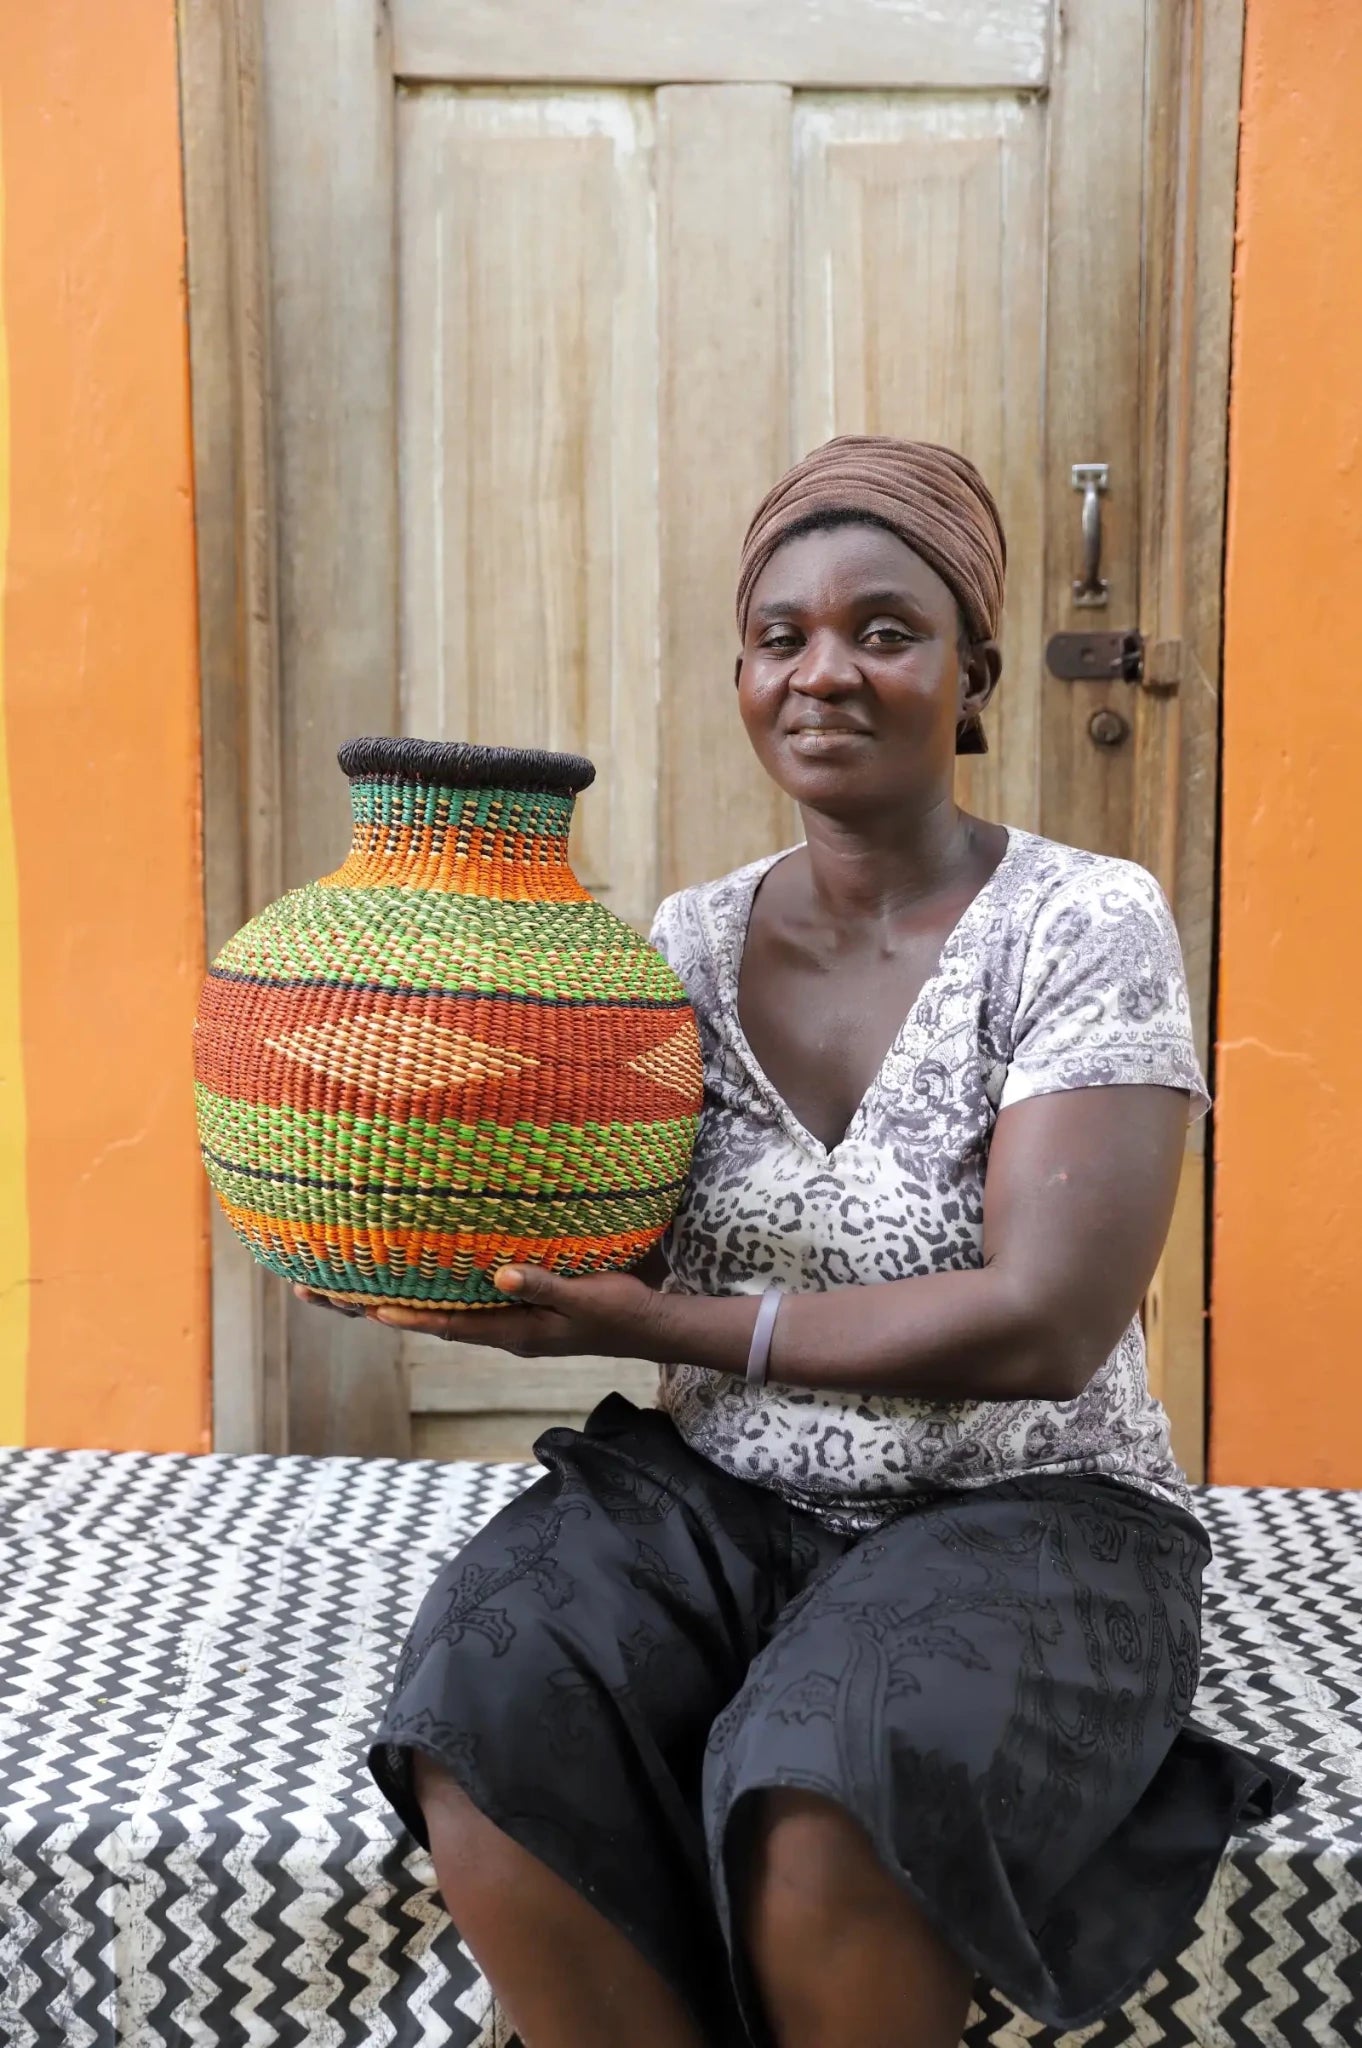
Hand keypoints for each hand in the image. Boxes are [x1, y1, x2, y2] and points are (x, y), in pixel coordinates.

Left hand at [365, 1266, 670, 1359]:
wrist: (649, 1327)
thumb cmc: (620, 1310)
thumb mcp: (585, 1297)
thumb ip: (544, 1286)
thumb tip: (501, 1275)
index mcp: (517, 1332)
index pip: (453, 1327)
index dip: (412, 1319)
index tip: (374, 1311)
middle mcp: (508, 1332)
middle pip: (439, 1323)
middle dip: (390, 1311)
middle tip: (338, 1297)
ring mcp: (514, 1325)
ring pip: (450, 1315)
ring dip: (409, 1303)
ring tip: (363, 1288)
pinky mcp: (524, 1313)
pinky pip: (471, 1306)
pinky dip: (442, 1296)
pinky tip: (429, 1280)